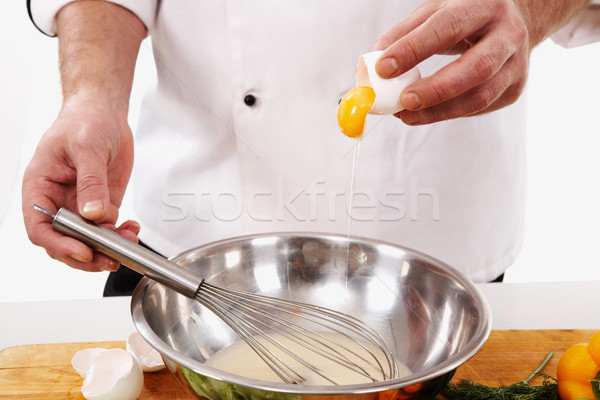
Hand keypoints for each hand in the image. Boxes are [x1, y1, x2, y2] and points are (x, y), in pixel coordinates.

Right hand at [22, 95, 137, 271]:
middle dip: (86, 254)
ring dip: (107, 247)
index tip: (82, 250)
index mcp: (40, 187)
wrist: (104, 111)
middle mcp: (58, 200)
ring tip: (126, 244)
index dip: (59, 244)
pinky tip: (131, 230)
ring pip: (88, 239)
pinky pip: (107, 227)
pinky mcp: (101, 204)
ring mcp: (80, 204)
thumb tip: (93, 213)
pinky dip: (119, 234)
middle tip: (109, 258)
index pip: (40, 227)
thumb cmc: (83, 120)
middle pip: (64, 240)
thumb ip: (90, 182)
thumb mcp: (86, 147)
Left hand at [374, 0, 530, 124]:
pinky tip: (428, 113)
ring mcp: (516, 64)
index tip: (384, 68)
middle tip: (404, 101)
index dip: (414, 49)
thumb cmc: (464, 16)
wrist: (512, 22)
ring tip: (407, 115)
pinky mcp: (514, 88)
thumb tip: (375, 60)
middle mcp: (508, 34)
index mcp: (484, 6)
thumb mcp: (435, 12)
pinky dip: (449, 113)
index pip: (447, 27)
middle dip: (436, 89)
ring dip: (439, 111)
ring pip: (480, 96)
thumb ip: (404, 33)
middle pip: (476, 67)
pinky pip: (480, 108)